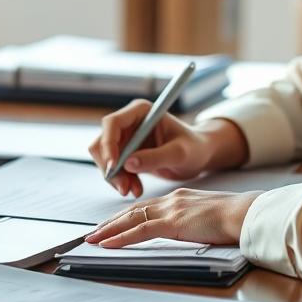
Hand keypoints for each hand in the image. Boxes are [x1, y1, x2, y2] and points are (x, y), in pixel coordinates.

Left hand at [83, 188, 261, 246]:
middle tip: (93, 232)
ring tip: (93, 239)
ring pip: (132, 219)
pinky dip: (121, 237)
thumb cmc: (235, 219)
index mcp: (180, 198)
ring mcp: (172, 209)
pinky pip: (141, 231)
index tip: (112, 223)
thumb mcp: (209, 217)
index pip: (146, 207)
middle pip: (133, 210)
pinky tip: (108, 244)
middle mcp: (172, 199)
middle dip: (111, 222)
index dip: (126, 216)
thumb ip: (193, 221)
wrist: (247, 214)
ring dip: (109, 229)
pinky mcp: (174, 222)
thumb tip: (188, 231)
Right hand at [88, 100, 248, 197]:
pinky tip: (136, 188)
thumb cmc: (194, 148)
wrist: (199, 155)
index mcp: (141, 111)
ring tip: (134, 190)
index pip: (112, 123)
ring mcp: (126, 136)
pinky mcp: (125, 152)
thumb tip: (128, 164)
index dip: (108, 145)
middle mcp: (129, 121)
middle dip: (110, 167)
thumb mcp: (179, 154)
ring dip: (115, 177)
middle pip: (103, 142)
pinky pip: (112, 167)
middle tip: (125, 188)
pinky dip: (120, 180)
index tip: (113, 168)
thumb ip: (155, 157)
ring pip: (104, 157)